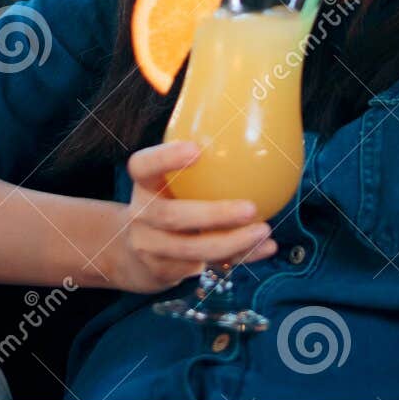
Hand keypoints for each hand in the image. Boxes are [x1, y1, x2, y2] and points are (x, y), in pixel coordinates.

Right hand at [103, 141, 276, 293]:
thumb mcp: (170, 181)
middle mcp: (141, 214)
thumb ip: (200, 164)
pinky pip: (205, 265)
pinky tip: (266, 248)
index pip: (143, 166)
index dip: (165, 158)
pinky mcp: (163, 271)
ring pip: (193, 249)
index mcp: (144, 184)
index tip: (196, 149)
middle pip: (173, 217)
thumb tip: (256, 128)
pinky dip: (239, 257)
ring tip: (264, 231)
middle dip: (214, 214)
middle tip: (250, 207)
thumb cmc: (168, 202)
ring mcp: (149, 246)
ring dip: (233, 242)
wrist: (133, 253)